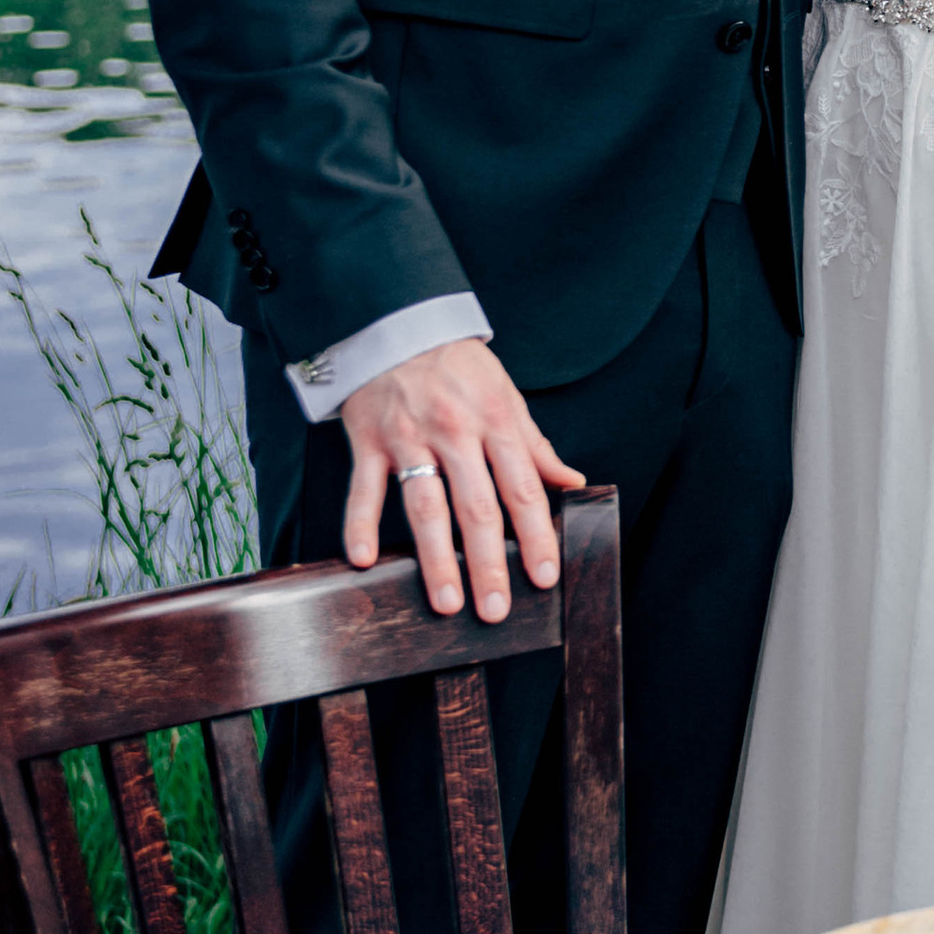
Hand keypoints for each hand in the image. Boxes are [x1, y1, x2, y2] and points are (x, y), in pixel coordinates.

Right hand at [340, 339, 584, 620]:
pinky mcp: (368, 440)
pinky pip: (365, 488)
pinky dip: (360, 524)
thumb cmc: (458, 366)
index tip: (544, 576)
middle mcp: (455, 431)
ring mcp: (409, 437)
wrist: (397, 324)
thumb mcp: (506, 395)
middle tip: (495, 609)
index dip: (535, 535)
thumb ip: (535, 445)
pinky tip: (364, 560)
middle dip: (488, 562)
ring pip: (425, 505)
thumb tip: (572, 482)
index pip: (522, 488)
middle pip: (476, 507)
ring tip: (446, 601)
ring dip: (435, 558)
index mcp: (496, 421)